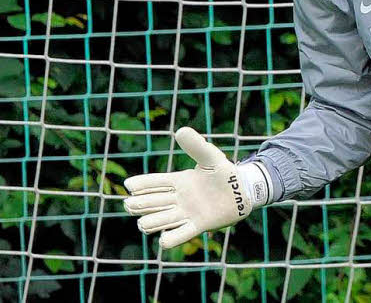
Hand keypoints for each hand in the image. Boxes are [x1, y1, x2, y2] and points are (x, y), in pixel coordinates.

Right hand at [123, 127, 270, 248]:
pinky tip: (163, 240)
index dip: (141, 184)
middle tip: (130, 204)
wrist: (242, 190)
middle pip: (153, 202)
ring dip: (152, 222)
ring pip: (162, 220)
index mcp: (179, 181)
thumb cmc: (224, 172)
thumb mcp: (211, 156)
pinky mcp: (198, 225)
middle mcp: (179, 199)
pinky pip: (181, 234)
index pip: (155, 182)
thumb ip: (196, 146)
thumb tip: (180, 131)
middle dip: (140, 204)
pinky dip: (171, 238)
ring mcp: (187, 213)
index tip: (128, 185)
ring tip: (143, 224)